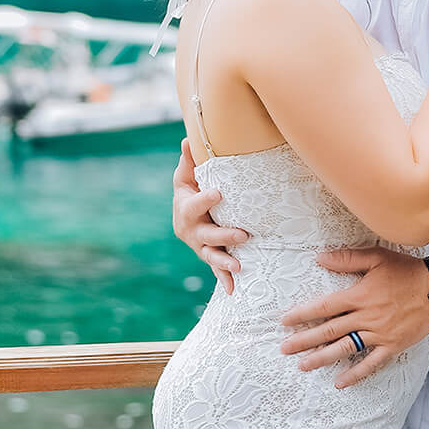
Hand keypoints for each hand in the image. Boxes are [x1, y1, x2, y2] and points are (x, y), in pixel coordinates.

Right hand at [172, 137, 248, 293]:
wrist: (187, 215)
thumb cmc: (191, 189)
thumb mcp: (186, 175)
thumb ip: (189, 160)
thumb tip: (187, 138)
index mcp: (185, 208)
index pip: (194, 205)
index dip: (205, 200)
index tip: (219, 193)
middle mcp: (191, 231)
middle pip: (207, 235)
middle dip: (224, 235)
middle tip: (243, 234)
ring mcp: (201, 246)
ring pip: (211, 256)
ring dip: (224, 262)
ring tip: (239, 265)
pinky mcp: (210, 256)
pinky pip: (217, 270)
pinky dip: (225, 280)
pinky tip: (234, 290)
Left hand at [279, 247, 428, 387]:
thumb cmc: (407, 271)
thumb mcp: (377, 257)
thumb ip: (347, 259)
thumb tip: (320, 257)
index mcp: (359, 295)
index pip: (324, 307)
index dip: (303, 315)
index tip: (285, 322)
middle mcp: (366, 317)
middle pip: (329, 331)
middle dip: (304, 340)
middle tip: (284, 349)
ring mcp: (379, 334)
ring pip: (345, 348)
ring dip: (322, 358)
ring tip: (303, 366)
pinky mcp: (392, 346)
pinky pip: (371, 364)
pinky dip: (355, 374)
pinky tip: (340, 382)